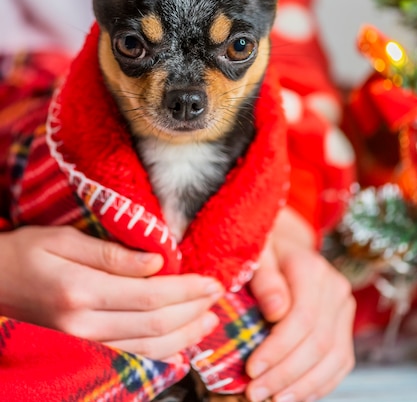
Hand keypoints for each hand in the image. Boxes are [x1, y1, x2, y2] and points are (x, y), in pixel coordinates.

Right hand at [0, 225, 222, 358]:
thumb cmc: (25, 252)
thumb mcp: (63, 239)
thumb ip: (110, 253)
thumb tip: (157, 262)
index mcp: (80, 291)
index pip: (149, 296)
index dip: (185, 290)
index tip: (211, 280)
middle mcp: (84, 324)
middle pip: (154, 324)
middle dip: (192, 310)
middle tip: (218, 294)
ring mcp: (84, 341)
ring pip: (147, 346)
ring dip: (184, 334)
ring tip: (209, 319)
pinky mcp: (85, 347)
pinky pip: (131, 354)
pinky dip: (162, 351)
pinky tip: (181, 340)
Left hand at [246, 209, 355, 401]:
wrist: (285, 246)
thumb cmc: (264, 251)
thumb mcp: (256, 255)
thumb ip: (265, 279)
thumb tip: (275, 310)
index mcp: (312, 269)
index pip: (302, 318)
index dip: (277, 349)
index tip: (251, 370)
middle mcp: (335, 288)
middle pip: (318, 343)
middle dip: (285, 374)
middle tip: (255, 393)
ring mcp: (344, 307)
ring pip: (334, 358)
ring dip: (303, 386)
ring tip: (274, 399)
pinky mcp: (344, 324)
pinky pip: (341, 361)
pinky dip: (320, 383)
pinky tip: (296, 394)